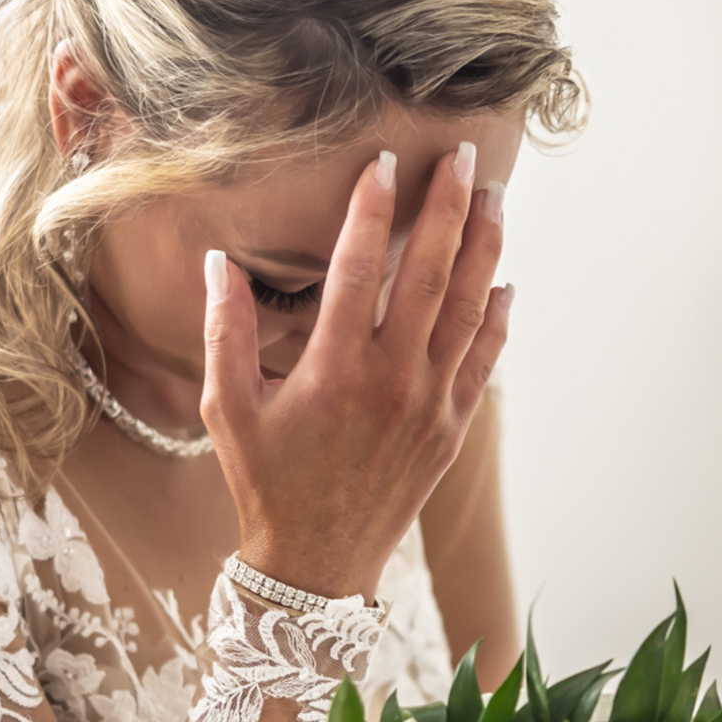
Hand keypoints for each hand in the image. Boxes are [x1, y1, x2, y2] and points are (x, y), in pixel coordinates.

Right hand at [200, 144, 509, 600]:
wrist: (317, 563)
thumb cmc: (266, 484)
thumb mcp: (228, 409)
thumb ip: (225, 332)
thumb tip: (219, 263)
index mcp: (334, 368)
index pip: (358, 267)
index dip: (371, 208)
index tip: (382, 162)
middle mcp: (391, 379)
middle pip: (430, 273)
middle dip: (448, 208)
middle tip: (460, 157)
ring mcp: (429, 404)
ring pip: (468, 309)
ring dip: (484, 249)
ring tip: (492, 199)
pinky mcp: (451, 428)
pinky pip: (482, 361)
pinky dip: (496, 320)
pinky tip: (502, 284)